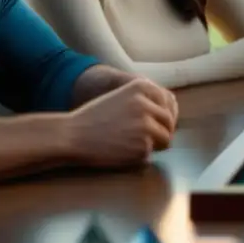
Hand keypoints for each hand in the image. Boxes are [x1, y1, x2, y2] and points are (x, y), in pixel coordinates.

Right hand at [62, 78, 178, 168]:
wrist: (71, 135)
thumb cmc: (94, 118)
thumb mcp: (122, 97)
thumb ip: (146, 100)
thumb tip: (173, 112)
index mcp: (142, 86)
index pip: (170, 102)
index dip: (164, 115)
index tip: (155, 123)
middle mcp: (147, 104)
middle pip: (169, 122)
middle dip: (160, 132)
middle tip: (141, 138)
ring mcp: (146, 125)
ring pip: (166, 139)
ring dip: (154, 145)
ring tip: (131, 144)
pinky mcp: (143, 146)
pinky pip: (151, 153)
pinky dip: (140, 156)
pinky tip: (121, 151)